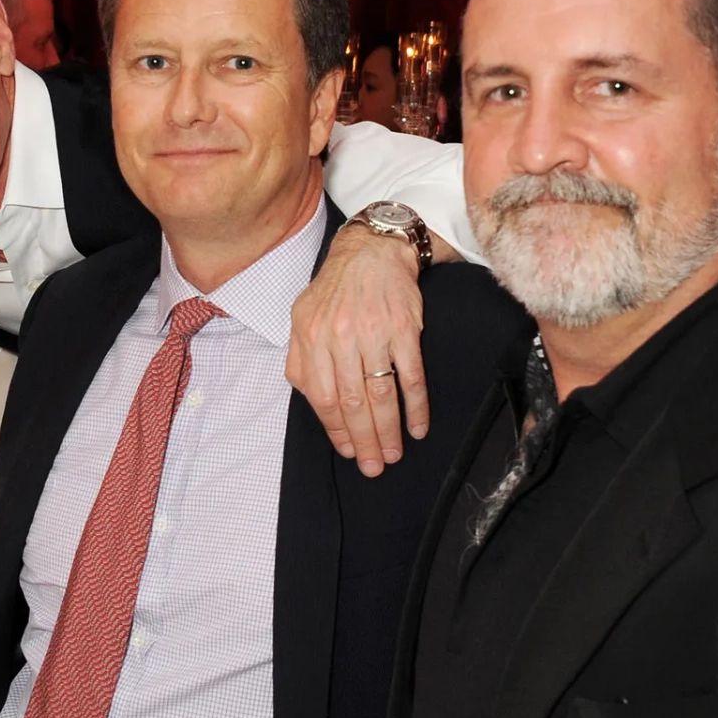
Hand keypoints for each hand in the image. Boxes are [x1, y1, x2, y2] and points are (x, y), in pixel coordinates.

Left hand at [286, 224, 427, 476]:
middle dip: (363, 440)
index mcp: (312, 338)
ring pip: (381, 394)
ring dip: (388, 430)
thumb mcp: (303, 317)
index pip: (323, 397)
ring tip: (392, 454)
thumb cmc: (337, 290)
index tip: (348, 451)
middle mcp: (341, 337)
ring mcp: (374, 333)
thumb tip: (308, 396)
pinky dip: (416, 406)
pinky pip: (411, 376)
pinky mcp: (405, 329)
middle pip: (352, 402)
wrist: (372, 252)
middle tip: (373, 466)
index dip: (336, 430)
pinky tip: (417, 427)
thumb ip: (300, 358)